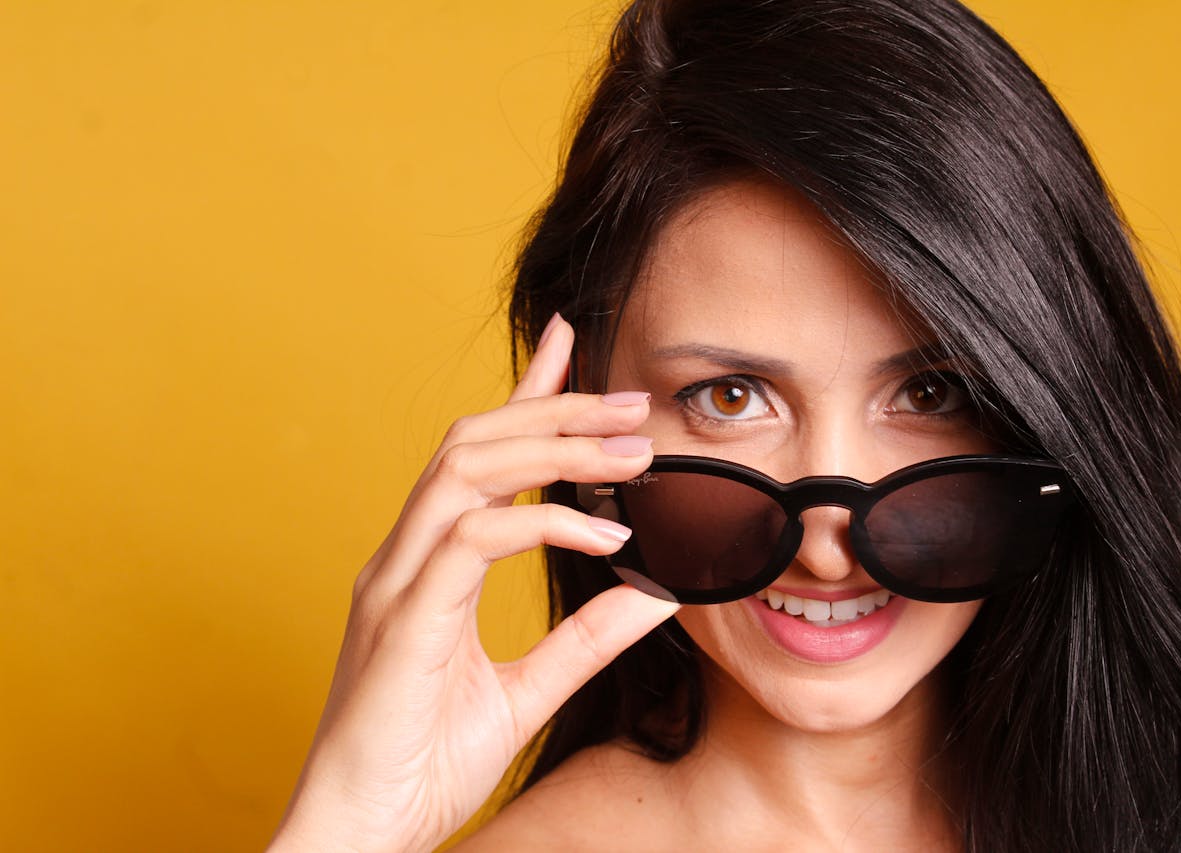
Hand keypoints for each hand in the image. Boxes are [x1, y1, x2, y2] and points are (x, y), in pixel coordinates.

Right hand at [268, 315, 678, 852]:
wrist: (363, 831)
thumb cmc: (423, 763)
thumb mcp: (525, 693)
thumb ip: (585, 641)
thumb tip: (654, 595)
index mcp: (427, 565)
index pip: (478, 455)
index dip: (525, 393)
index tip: (569, 342)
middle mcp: (405, 557)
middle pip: (473, 441)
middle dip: (555, 407)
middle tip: (634, 401)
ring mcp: (397, 581)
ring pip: (466, 470)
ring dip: (554, 449)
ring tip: (631, 452)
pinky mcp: (403, 618)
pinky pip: (472, 539)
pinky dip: (542, 525)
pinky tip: (603, 538)